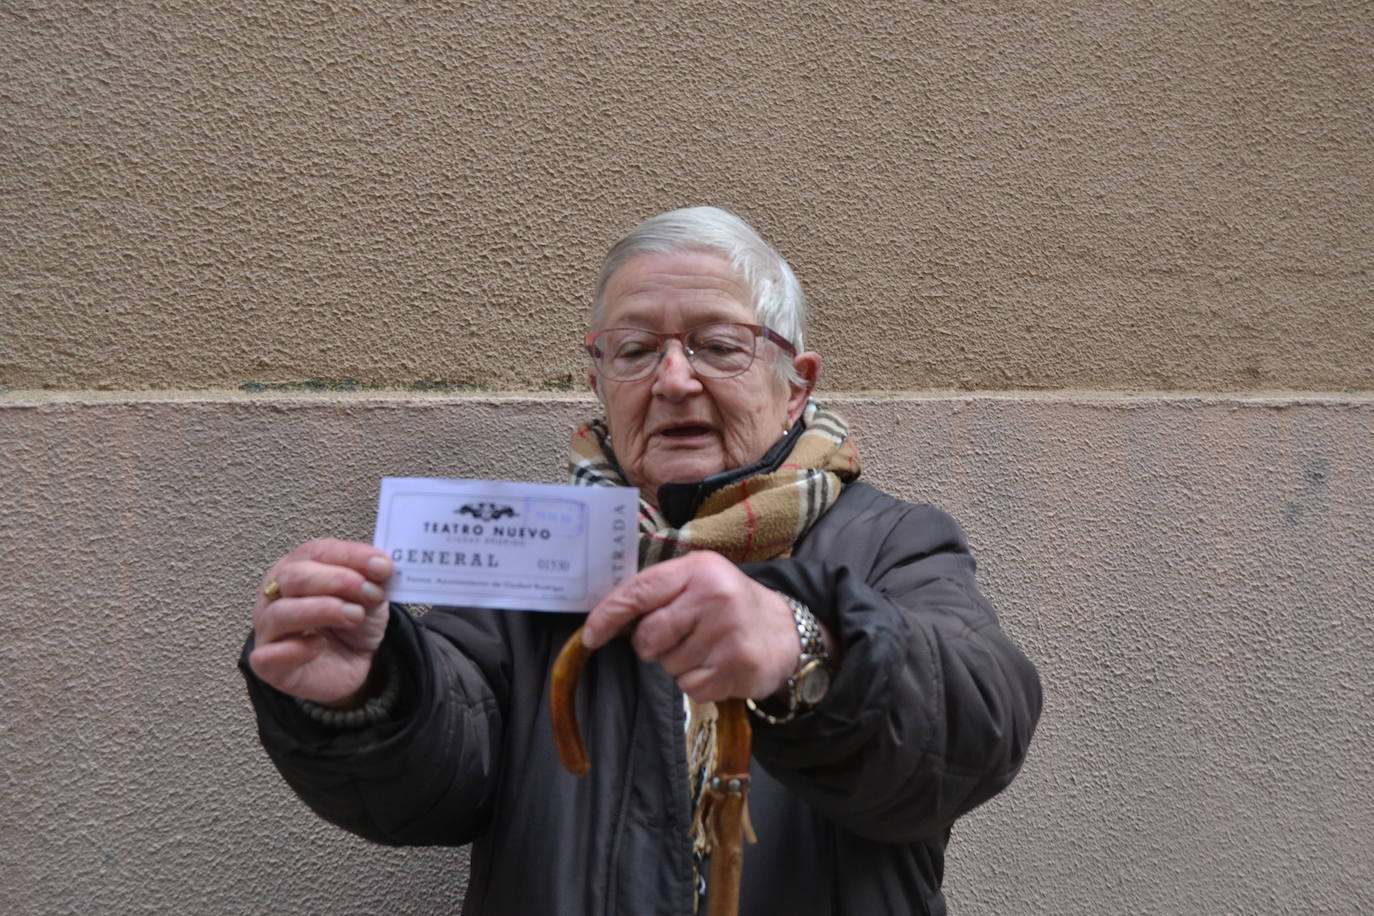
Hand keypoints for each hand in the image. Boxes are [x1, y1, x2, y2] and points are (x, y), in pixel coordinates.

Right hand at [249, 539, 392, 706]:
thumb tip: (380, 567)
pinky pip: (270, 655)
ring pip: (281, 613)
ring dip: (323, 611)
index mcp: (298, 568)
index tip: (383, 566)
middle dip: (337, 581)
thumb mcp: (370, 597)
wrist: (351, 665)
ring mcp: (268, 629)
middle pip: (293, 576)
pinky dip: (296, 649)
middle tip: (370, 592)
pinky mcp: (269, 664)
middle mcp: (276, 595)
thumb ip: (372, 581)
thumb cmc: (351, 625)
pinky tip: (319, 645)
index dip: (351, 556)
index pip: (316, 552)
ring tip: (355, 616)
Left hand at [582, 551, 800, 702]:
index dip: (608, 615)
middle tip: (678, 637)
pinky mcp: (736, 668)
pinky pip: (689, 687)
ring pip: (667, 665)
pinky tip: (717, 665)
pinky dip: (697, 682)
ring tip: (706, 648)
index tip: (590, 634)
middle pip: (649, 636)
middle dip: (652, 645)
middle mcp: (714, 597)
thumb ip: (658, 592)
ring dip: (678, 663)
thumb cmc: (730, 605)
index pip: (639, 591)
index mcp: (699, 570)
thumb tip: (606, 618)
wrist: (787, 632)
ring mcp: (727, 634)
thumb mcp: (700, 581)